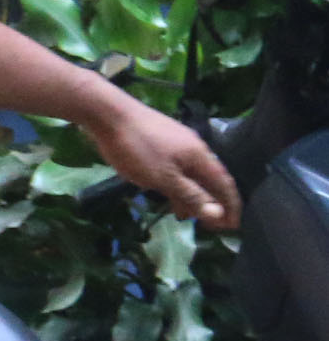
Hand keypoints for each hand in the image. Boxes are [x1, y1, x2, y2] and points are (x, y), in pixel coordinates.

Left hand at [86, 95, 240, 229]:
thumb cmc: (137, 148)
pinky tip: (166, 194)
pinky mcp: (159, 142)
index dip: (231, 206)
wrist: (108, 114)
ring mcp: (176, 143)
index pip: (225, 184)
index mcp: (200, 156)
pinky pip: (175, 168)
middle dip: (211, 203)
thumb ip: (190, 195)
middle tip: (209, 226)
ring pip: (190, 174)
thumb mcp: (164, 178)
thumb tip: (217, 213)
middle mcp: (193, 148)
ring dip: (191, 195)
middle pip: (209, 180)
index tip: (232, 226)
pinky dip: (175, 184)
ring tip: (185, 215)